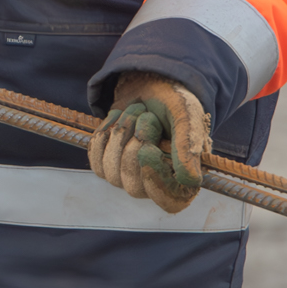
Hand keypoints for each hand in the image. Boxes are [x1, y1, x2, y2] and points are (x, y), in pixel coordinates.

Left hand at [89, 72, 210, 212]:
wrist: (148, 86)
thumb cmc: (174, 103)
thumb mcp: (187, 116)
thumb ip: (188, 146)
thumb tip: (190, 180)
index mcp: (183, 176)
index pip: (169, 201)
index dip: (156, 182)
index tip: (148, 150)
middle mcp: (156, 183)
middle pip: (134, 187)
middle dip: (135, 145)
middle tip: (146, 115)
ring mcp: (129, 177)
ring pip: (112, 175)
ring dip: (121, 135)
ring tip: (135, 112)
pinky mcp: (109, 166)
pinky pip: (97, 163)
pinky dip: (105, 135)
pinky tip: (119, 120)